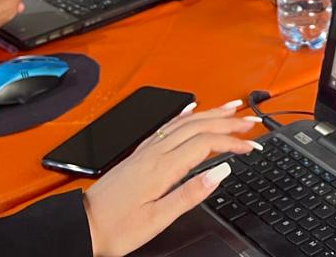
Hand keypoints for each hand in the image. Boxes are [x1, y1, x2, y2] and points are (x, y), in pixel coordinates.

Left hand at [83, 101, 261, 256]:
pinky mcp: (139, 154)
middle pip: (198, 126)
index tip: (252, 146)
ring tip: (231, 106)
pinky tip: (191, 108)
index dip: (233, 141)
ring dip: (210, 112)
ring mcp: (146, 150)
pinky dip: (184, 114)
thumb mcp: (157, 219)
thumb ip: (190, 194)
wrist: (83, 226)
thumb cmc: (117, 228)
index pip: (206, 144)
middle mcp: (155, 152)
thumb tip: (220, 172)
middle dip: (228, 120)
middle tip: (251, 120)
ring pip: (184, 122)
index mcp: (163, 167)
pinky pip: (167, 125)